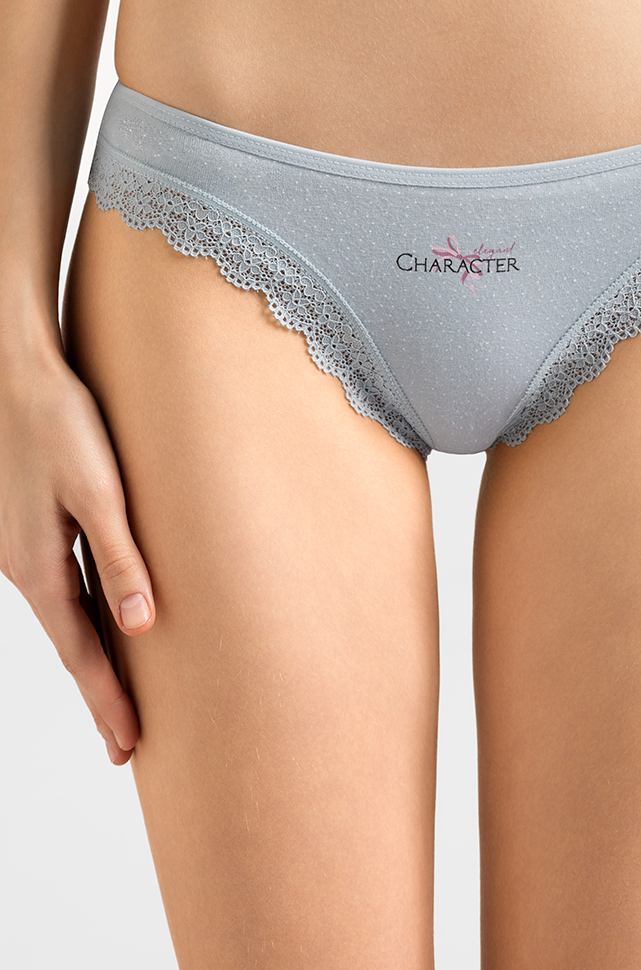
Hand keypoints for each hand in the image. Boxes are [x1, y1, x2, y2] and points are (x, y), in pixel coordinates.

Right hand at [0, 352, 154, 764]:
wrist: (20, 376)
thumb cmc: (63, 425)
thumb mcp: (99, 492)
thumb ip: (119, 558)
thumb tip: (141, 626)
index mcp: (39, 566)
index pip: (81, 651)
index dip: (107, 699)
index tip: (129, 744)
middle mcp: (25, 567)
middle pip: (70, 644)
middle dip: (98, 694)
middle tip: (123, 744)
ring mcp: (24, 549)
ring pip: (65, 619)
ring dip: (91, 660)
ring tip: (117, 697)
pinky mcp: (32, 529)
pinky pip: (62, 590)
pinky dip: (83, 621)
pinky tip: (100, 625)